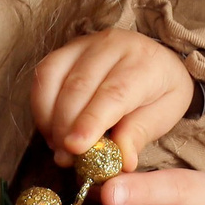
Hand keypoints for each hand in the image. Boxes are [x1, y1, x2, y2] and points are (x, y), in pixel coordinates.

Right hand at [30, 30, 193, 171]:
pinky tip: (51, 129)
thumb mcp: (163, 115)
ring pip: (55, 78)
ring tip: (59, 147)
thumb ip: (140, 134)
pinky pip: (43, 75)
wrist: (156, 60)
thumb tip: (122, 161)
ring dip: (50, 118)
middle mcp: (113, 45)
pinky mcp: (66, 49)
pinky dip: (41, 106)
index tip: (75, 147)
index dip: (91, 121)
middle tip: (65, 159)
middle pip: (79, 87)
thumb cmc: (159, 92)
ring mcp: (86, 43)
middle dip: (66, 127)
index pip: (113, 93)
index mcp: (144, 62)